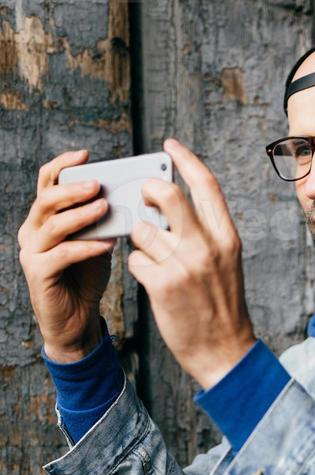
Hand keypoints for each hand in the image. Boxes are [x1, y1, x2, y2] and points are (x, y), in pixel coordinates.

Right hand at [17, 148, 115, 361]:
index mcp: (43, 218)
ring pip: (52, 225)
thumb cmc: (85, 279)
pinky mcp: (38, 273)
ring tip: (104, 208)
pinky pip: (62, 254)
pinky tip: (106, 244)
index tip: (85, 154)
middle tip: (97, 184)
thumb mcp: (96, 243)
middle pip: (46, 199)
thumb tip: (122, 199)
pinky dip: (85, 247)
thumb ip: (101, 223)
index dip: (63, 165)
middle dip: (73, 189)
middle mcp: (32, 231)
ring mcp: (31, 252)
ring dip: (80, 214)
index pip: (46, 182)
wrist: (76, 320)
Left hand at [127, 138, 256, 388]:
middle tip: (143, 197)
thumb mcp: (225, 264)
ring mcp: (184, 265)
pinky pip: (135, 260)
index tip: (169, 145)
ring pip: (143, 231)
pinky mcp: (163, 286)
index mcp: (226, 238)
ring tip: (153, 259)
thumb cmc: (222, 308)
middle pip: (167, 195)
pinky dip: (138, 267)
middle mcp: (207, 247)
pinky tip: (151, 281)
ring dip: (140, 241)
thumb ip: (204, 234)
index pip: (205, 185)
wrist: (225, 353)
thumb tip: (168, 207)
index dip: (185, 159)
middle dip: (148, 191)